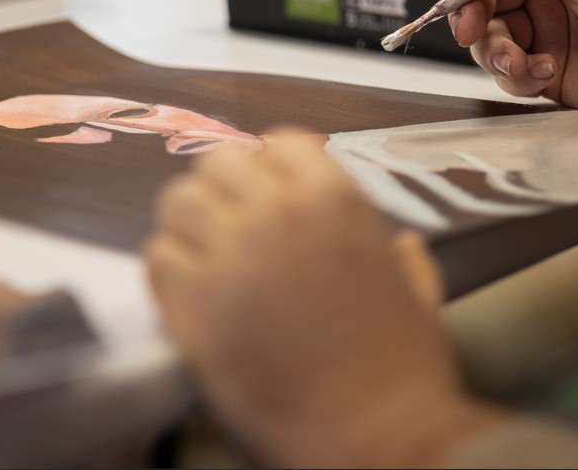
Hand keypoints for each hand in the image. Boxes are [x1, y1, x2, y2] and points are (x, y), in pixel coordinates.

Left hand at [145, 130, 505, 467]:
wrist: (376, 436)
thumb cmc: (404, 372)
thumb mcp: (420, 297)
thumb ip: (404, 260)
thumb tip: (403, 245)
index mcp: (337, 200)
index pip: (279, 143)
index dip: (269, 167)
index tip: (266, 190)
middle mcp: (280, 213)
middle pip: (219, 162)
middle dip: (221, 189)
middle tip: (227, 224)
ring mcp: (233, 257)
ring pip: (179, 202)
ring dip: (187, 225)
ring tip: (201, 256)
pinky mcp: (196, 308)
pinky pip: (157, 259)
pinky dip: (166, 271)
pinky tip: (185, 294)